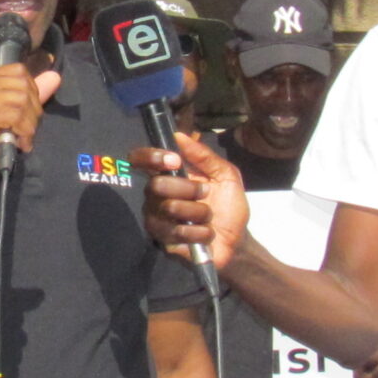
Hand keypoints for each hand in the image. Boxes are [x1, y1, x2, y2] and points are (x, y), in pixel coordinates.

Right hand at [0, 63, 61, 193]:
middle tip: (25, 132)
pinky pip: (16, 115)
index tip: (26, 117)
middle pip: (23, 85)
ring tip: (20, 139)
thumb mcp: (10, 115)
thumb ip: (29, 96)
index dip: (31, 94)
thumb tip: (55, 76)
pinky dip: (23, 132)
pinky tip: (17, 144)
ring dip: (29, 125)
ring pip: (21, 100)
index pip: (19, 71)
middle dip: (32, 111)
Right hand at [138, 134, 248, 269]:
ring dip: (199, 212)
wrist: (237, 241)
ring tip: (209, 218)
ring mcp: (157, 219)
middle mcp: (156, 196)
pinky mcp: (163, 241)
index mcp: (168, 176)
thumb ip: (204, 156)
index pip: (140, 160)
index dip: (151, 157)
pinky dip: (201, 232)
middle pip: (156, 184)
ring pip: (169, 208)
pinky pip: (178, 232)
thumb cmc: (228, 206)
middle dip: (189, 189)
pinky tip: (207, 233)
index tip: (175, 161)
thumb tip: (179, 135)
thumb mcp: (226, 175)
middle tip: (206, 194)